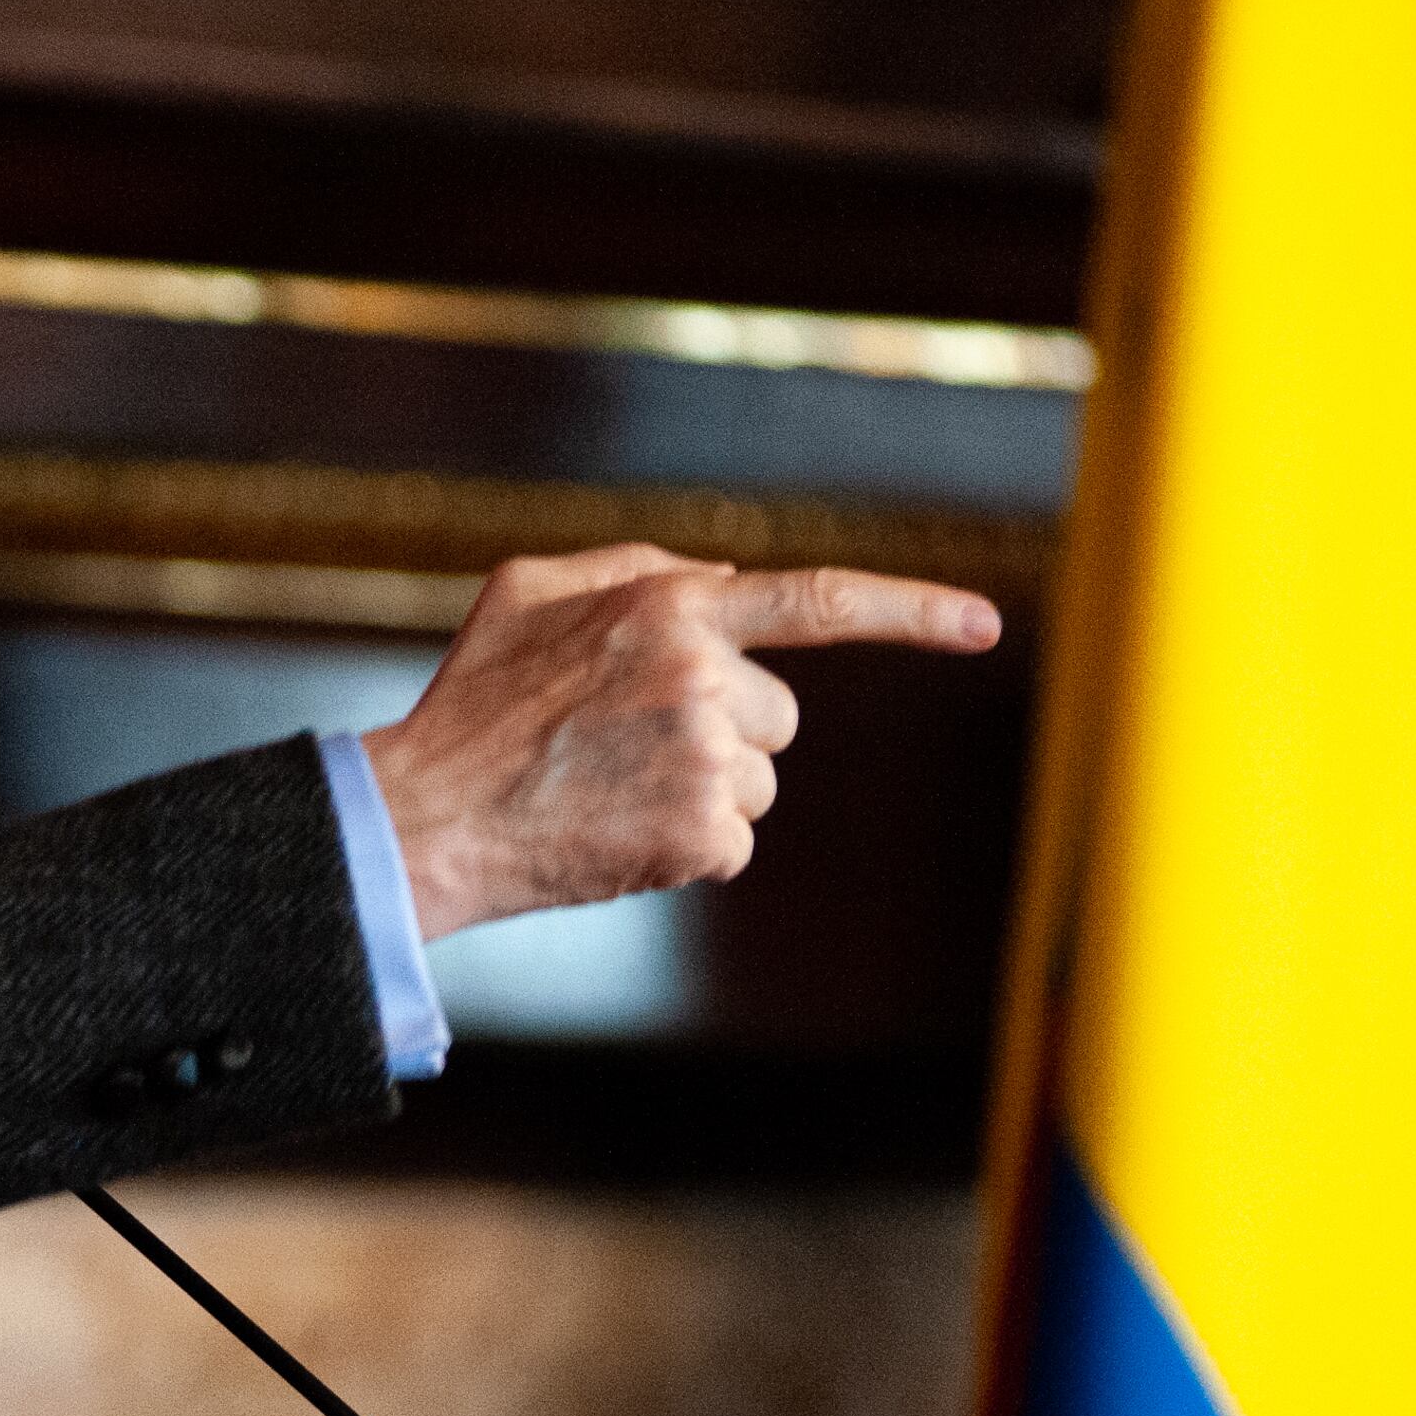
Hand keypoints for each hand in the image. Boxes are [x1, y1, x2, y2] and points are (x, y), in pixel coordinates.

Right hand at [358, 551, 1000, 939]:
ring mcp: (706, 756)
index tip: (985, 625)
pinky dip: (686, 848)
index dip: (912, 610)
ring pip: (759, 781)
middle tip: (626, 748)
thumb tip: (729, 580)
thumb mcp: (531, 590)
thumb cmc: (474, 702)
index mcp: (670, 605)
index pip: (818, 600)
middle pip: (778, 714)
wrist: (430, 817)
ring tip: (611, 792)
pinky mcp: (702, 832)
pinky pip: (733, 840)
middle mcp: (701, 673)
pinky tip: (616, 835)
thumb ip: (638, 567)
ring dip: (704, 792)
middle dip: (725, 731)